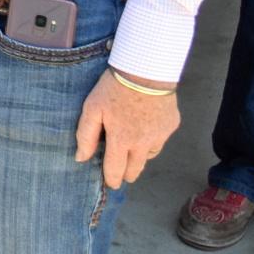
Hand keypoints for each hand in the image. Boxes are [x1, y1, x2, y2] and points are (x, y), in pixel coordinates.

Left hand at [75, 71, 178, 188]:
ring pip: (149, 156)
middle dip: (126, 173)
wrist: (146, 70)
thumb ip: (86, 135)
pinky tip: (144, 127)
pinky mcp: (171, 126)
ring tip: (131, 144)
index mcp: (122, 141)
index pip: (116, 170)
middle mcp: (143, 144)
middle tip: (120, 170)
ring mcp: (161, 136)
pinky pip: (160, 140)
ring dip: (139, 155)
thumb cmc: (114, 88)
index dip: (112, 179)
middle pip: (136, 170)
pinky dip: (151, 139)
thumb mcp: (92, 109)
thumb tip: (81, 158)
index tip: (111, 183)